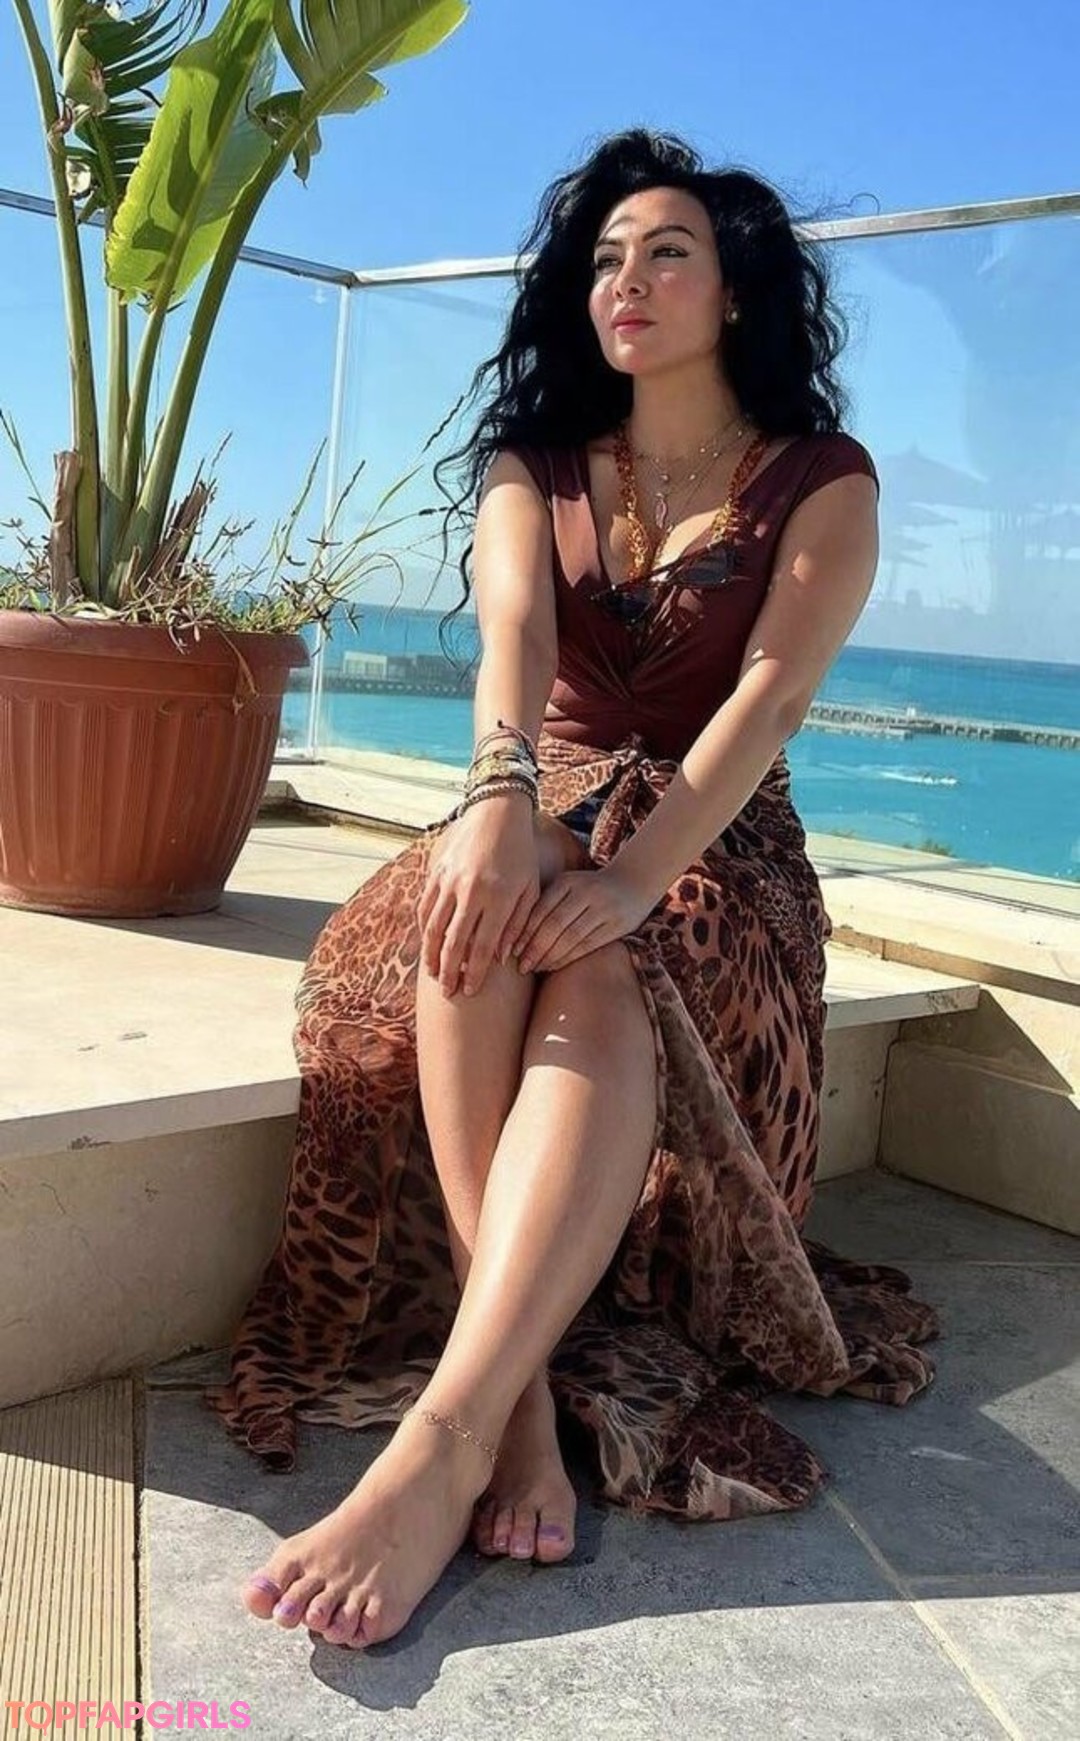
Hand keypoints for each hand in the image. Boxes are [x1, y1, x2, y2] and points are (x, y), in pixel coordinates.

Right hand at [419, 795, 538, 997]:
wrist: (496, 814)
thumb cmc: (520, 854)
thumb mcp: (529, 888)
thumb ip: (518, 924)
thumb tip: (503, 958)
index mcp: (498, 898)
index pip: (483, 947)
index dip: (475, 973)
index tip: (471, 991)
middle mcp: (470, 892)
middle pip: (454, 943)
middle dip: (450, 972)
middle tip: (448, 993)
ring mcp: (450, 882)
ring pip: (433, 928)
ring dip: (432, 955)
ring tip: (433, 974)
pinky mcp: (437, 872)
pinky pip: (425, 907)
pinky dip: (424, 929)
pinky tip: (427, 944)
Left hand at [512, 863, 654, 973]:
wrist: (634, 882)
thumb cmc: (590, 888)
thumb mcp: (569, 884)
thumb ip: (547, 901)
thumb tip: (513, 932)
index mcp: (568, 881)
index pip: (541, 909)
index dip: (525, 932)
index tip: (512, 949)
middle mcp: (586, 893)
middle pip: (554, 925)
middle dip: (535, 948)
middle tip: (521, 966)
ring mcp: (603, 909)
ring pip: (571, 938)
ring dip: (550, 957)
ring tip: (535, 968)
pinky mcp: (616, 925)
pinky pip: (586, 946)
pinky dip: (567, 958)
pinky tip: (553, 966)